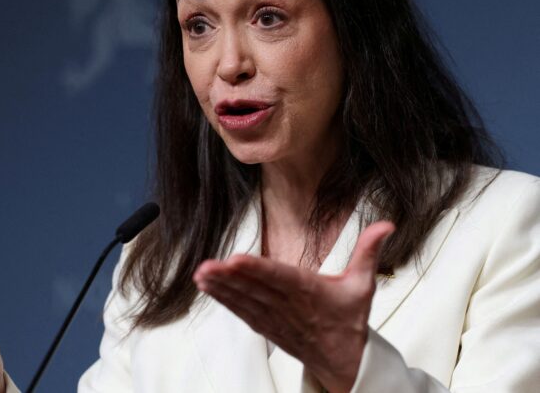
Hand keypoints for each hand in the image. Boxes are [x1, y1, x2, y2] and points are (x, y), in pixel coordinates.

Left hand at [193, 221, 394, 392]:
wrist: (344, 361)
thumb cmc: (349, 320)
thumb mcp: (364, 285)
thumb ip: (369, 252)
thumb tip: (385, 224)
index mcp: (311, 293)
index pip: (281, 278)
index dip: (258, 269)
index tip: (236, 260)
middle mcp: (289, 307)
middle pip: (256, 290)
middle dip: (230, 278)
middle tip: (207, 265)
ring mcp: (275, 319)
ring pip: (245, 301)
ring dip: (221, 288)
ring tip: (201, 274)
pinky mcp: (266, 327)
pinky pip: (242, 312)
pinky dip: (224, 300)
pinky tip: (207, 287)